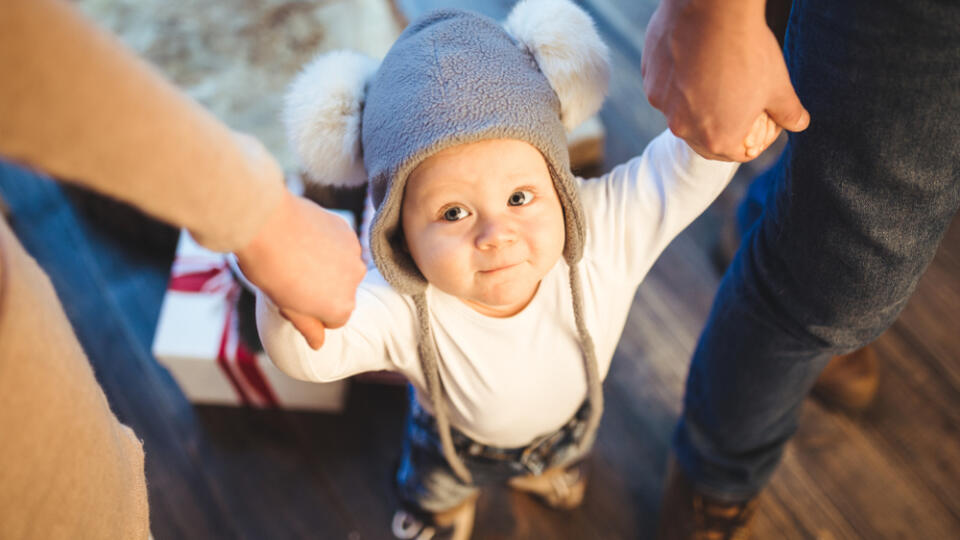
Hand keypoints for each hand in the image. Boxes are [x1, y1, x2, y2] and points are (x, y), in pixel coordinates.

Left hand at [235, 190, 365, 348]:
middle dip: (325, 289)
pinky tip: (305, 237)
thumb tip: (319, 344)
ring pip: (344, 267)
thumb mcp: (285, 306)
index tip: (295, 300)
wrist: (264, 222)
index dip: (313, 312)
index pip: (334, 321)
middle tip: (294, 277)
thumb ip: (307, 326)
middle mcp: (355, 281)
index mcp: (340, 307)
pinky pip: (342, 245)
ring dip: (329, 265)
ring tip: (299, 256)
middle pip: (342, 293)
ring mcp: (354, 253)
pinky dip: (329, 244)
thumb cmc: (269, 269)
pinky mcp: (347, 230)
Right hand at [641, 0, 808, 160]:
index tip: (763, 118)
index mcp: (717, 139)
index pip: (737, 153)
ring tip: (719, 75)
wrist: (712, 9)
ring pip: (682, 111)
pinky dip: (680, 81)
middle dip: (724, 124)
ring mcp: (662, 103)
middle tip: (740, 102)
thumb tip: (799, 122)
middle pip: (705, 137)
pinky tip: (697, 59)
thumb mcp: (779, 86)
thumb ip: (789, 112)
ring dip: (699, 103)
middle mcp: (683, 128)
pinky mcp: (650, 78)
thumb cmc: (748, 50)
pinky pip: (667, 87)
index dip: (755, 138)